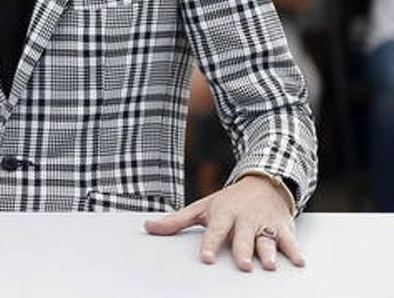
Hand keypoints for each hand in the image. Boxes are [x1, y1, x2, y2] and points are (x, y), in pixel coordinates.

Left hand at [145, 175, 303, 270]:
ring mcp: (264, 223)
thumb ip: (176, 221)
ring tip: (268, 265)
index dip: (209, 244)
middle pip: (242, 237)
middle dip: (243, 250)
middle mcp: (244, 219)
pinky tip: (298, 261)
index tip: (206, 258)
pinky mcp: (282, 226)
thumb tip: (148, 227)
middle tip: (243, 265)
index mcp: (223, 214)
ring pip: (266, 239)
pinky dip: (294, 250)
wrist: (263, 181)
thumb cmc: (228, 200)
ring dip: (268, 252)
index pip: (214, 231)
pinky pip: (289, 239)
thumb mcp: (201, 207)